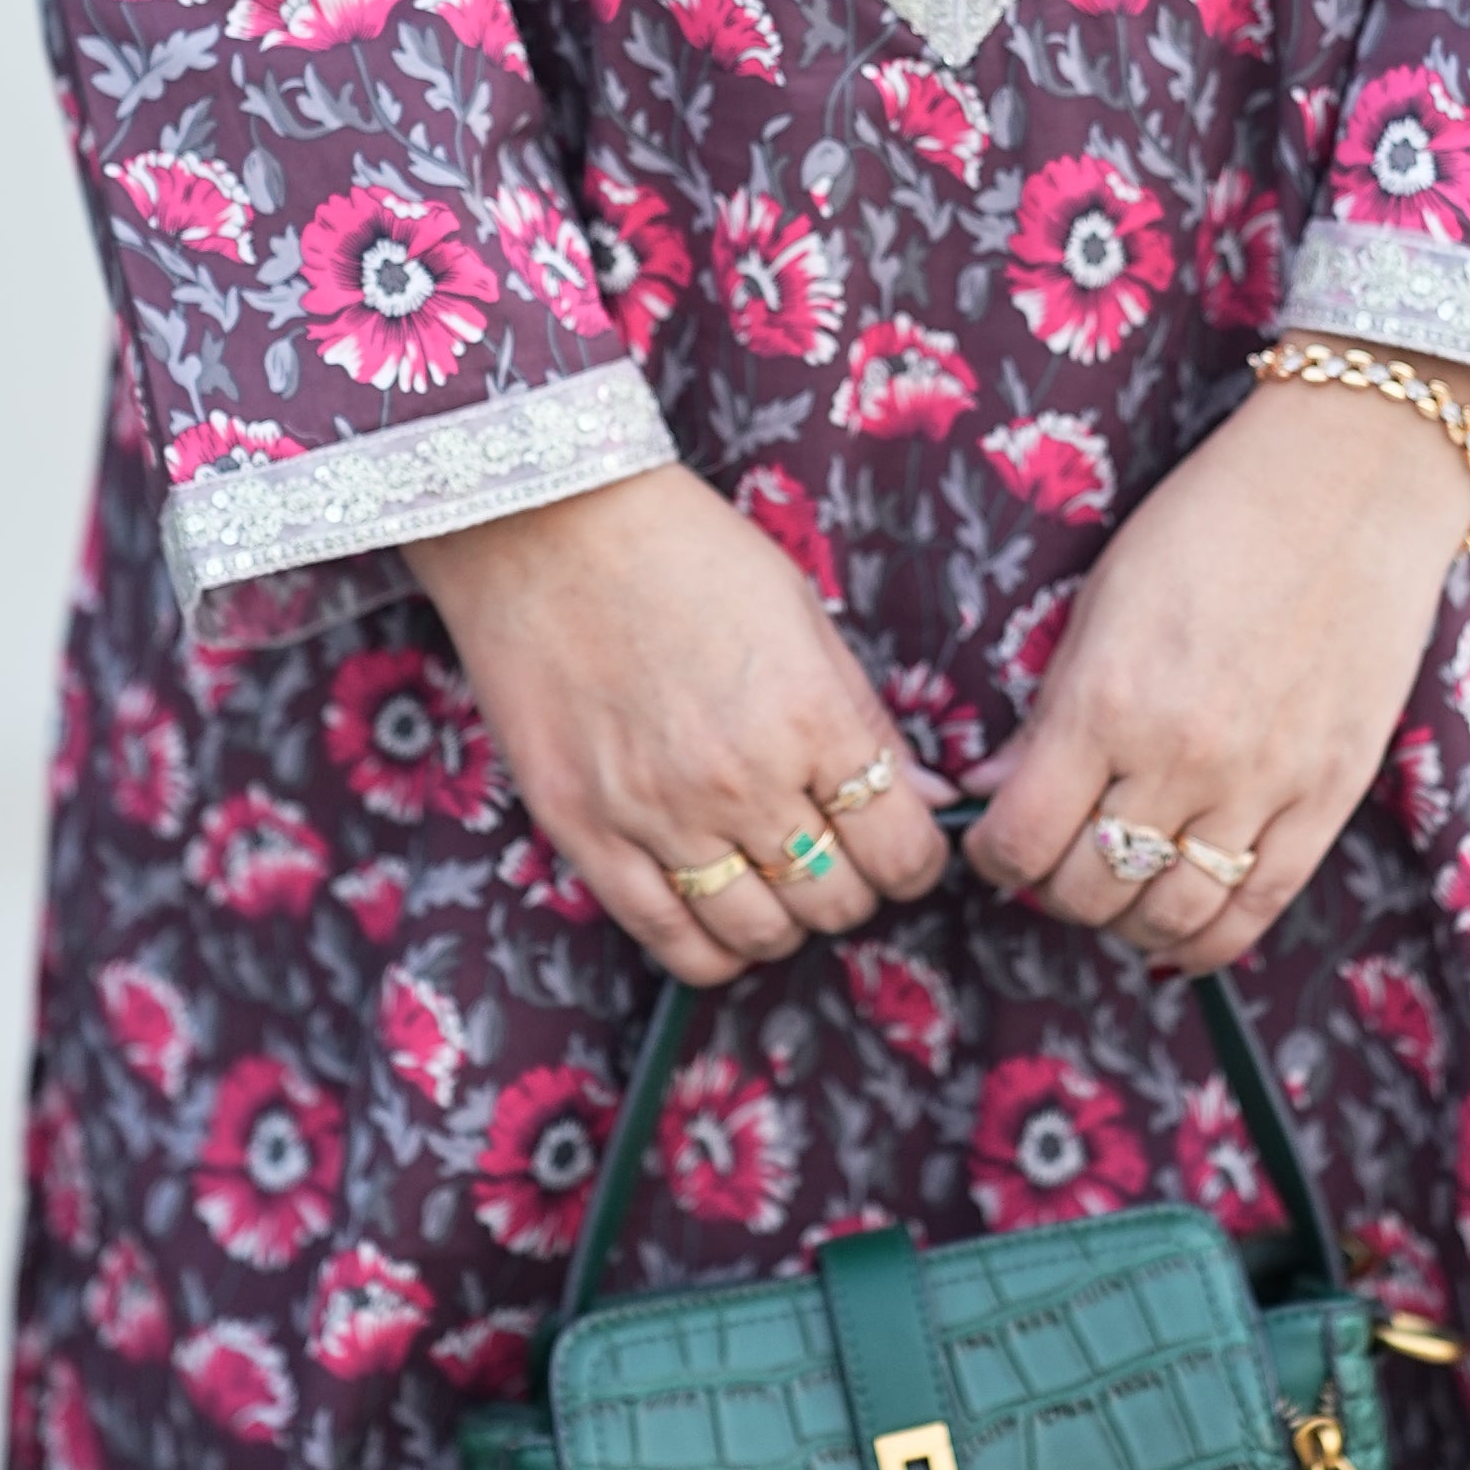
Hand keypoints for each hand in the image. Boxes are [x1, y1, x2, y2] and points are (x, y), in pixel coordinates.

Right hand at [408, 466, 952, 986]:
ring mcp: (657, 814)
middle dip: (853, 886)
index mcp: (810, 717)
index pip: (901, 849)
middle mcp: (742, 780)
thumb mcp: (804, 615)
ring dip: (784, 918)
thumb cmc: (685, 552)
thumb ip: (864, 720)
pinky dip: (709, 945)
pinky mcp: (583, 832)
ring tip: (774, 879)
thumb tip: (925, 800)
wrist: (544, 524)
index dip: (913, 858)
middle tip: (836, 854)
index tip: (898, 842)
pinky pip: (666, 938)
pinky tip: (718, 911)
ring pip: (758, 933)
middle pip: (836, 900)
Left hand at [966, 349, 1469, 974]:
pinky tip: (1179, 932)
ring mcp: (1263, 784)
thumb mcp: (1104, 599)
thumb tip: (998, 795)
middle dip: (1055, 887)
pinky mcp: (1329, 796)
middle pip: (1088, 889)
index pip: (1020, 840)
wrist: (1352, 482)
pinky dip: (1208, 940)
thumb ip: (1052, 711)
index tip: (997, 841)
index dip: (993, 856)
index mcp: (1106, 700)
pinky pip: (1258, 907)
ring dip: (1126, 922)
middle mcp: (1181, 757)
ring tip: (1116, 892)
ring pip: (1170, 915)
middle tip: (1056, 860)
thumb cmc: (1212, 520)